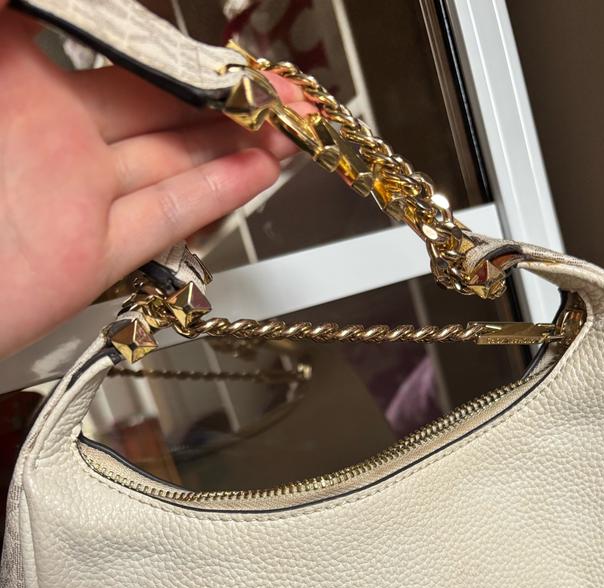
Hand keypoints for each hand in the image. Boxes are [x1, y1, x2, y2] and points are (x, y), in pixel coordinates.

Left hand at [0, 2, 305, 357]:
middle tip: (271, 85)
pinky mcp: (88, 255)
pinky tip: (256, 173)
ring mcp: (76, 198)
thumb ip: (24, 15)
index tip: (214, 46)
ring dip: (236, 143)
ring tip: (285, 127)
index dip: (175, 49)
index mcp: (19, 83)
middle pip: (160, 110)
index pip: (122, 56)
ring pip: (174, 163)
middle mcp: (54, 139)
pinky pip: (164, 218)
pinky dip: (216, 196)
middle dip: (224, 96)